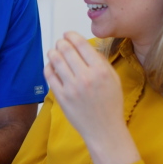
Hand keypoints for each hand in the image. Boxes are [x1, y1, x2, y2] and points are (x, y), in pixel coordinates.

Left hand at [44, 33, 138, 163]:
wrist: (104, 129)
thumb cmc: (110, 104)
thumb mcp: (114, 79)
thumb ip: (101, 62)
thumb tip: (86, 47)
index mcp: (100, 70)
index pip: (81, 44)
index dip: (72, 35)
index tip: (68, 34)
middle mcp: (86, 77)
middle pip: (66, 49)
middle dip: (61, 42)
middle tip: (60, 42)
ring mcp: (72, 87)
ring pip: (55, 60)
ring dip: (53, 52)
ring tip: (54, 52)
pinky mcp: (61, 97)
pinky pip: (49, 75)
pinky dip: (48, 67)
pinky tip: (51, 66)